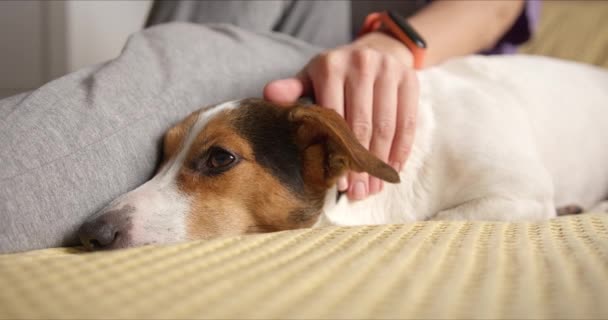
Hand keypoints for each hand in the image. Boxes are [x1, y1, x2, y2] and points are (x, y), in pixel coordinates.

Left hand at [264, 32, 418, 199]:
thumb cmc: (337, 72)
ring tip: (373, 189)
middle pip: (362, 125)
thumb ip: (292, 89)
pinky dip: (401, 150)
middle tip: (357, 192)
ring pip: (386, 127)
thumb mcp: (312, 77)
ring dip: (380, 163)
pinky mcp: (410, 80)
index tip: (336, 180)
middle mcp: (361, 65)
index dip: (336, 152)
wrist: (377, 48)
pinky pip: (408, 122)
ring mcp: (388, 71)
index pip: (333, 117)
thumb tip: (268, 94)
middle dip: (359, 164)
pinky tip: (392, 170)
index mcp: (331, 66)